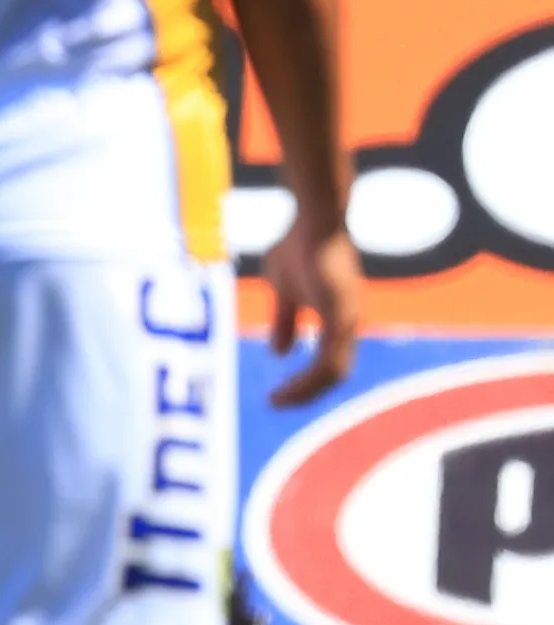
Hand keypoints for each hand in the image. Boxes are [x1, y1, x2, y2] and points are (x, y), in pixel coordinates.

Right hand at [263, 210, 362, 408]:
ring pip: (333, 373)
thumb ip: (284, 320)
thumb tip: (280, 352)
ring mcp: (347, 321)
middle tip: (276, 403)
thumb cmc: (300, 245)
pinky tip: (289, 383)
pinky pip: (330, 360)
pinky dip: (309, 378)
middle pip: (332, 374)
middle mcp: (347, 324)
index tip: (276, 394)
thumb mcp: (283, 290)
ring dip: (306, 391)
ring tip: (279, 400)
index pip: (326, 363)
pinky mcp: (342, 317)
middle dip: (305, 393)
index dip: (304, 382)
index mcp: (336, 319)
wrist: (314, 221)